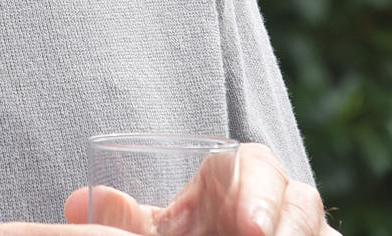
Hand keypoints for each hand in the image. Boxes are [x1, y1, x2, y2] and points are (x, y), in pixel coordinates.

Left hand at [0, 143, 336, 235]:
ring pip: (320, 228)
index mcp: (236, 179)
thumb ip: (129, 220)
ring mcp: (297, 230)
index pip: (255, 163)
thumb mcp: (163, 231)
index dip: (257, 188)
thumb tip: (72, 203)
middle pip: (301, 199)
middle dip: (290, 222)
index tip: (246, 227)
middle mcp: (277, 203)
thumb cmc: (195, 234)